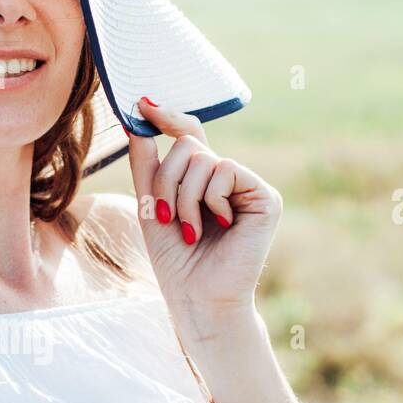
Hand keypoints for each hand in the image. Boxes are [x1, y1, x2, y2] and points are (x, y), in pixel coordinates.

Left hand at [127, 98, 282, 341]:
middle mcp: (228, 179)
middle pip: (188, 145)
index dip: (167, 117)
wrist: (198, 299)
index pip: (189, 135)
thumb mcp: (151, 208)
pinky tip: (219, 225)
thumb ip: (146, 168)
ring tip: (190, 229)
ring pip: (203, 158)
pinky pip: (226, 170)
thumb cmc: (177, 262)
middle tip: (164, 216)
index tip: (141, 103)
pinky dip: (209, 199)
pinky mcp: (265, 197)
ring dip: (184, 197)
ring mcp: (248, 186)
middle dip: (166, 180)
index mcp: (204, 180)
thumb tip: (137, 124)